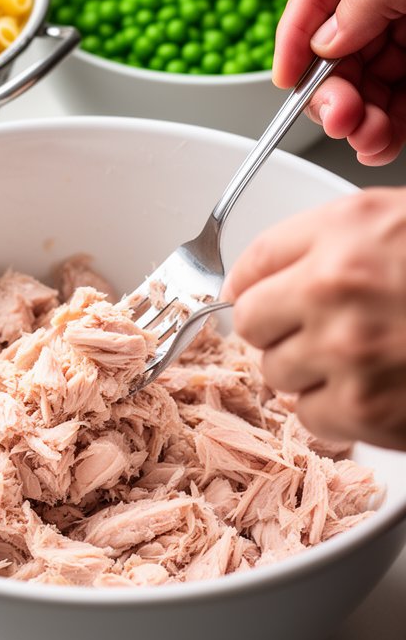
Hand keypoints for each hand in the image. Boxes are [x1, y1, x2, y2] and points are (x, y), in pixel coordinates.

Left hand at [222, 188, 405, 449]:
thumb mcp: (398, 221)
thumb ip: (331, 241)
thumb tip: (267, 278)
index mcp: (343, 231)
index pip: (251, 264)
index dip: (250, 284)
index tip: (255, 295)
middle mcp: (334, 288)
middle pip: (249, 322)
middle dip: (276, 327)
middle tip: (314, 327)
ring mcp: (348, 353)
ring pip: (277, 373)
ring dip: (306, 370)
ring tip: (357, 357)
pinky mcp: (369, 410)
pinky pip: (313, 417)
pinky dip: (335, 410)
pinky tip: (373, 388)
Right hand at [273, 0, 405, 164]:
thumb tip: (326, 40)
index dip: (296, 23)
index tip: (288, 72)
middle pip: (334, 36)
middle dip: (330, 84)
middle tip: (337, 114)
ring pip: (362, 77)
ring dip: (356, 116)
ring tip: (366, 137)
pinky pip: (395, 100)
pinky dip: (386, 128)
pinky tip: (381, 142)